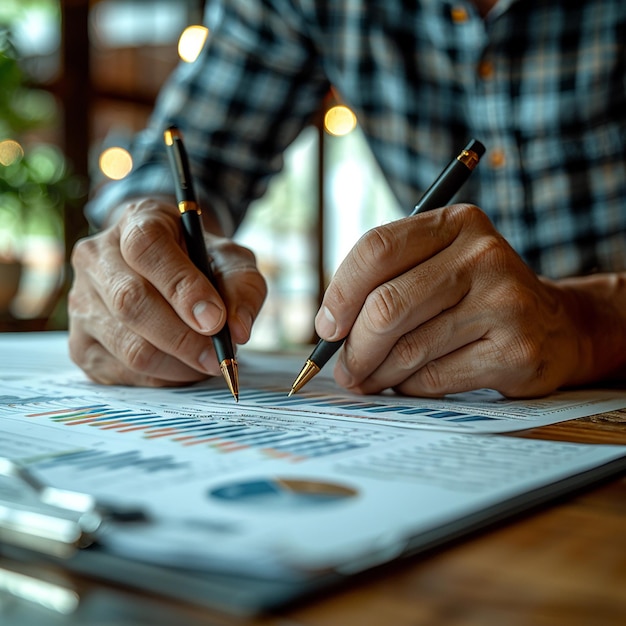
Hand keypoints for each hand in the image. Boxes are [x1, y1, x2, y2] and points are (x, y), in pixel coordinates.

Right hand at [68, 197, 266, 385]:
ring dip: (177, 364)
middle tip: (218, 356)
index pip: (146, 248)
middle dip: (183, 338)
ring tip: (206, 362)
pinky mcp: (81, 343)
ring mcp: (81, 301)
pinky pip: (121, 372)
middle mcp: (96, 257)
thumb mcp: (231, 261)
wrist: (170, 271)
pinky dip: (161, 378)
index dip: (180, 287)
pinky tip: (182, 367)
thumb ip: (242, 288)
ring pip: (127, 345)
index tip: (214, 319)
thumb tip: (238, 331)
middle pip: (130, 302)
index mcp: (135, 221)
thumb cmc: (201, 262)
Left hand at [315, 204, 586, 397]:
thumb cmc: (475, 295)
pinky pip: (434, 378)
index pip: (376, 249)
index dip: (340, 293)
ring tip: (369, 380)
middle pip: (386, 306)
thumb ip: (385, 281)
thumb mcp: (437, 266)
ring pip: (407, 349)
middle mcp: (483, 256)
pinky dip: (409, 388)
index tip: (327, 328)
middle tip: (344, 370)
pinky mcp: (515, 350)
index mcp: (455, 224)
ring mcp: (504, 302)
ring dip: (377, 374)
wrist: (556, 325)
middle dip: (353, 348)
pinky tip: (409, 384)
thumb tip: (328, 327)